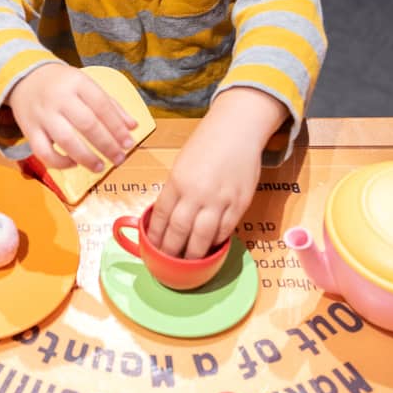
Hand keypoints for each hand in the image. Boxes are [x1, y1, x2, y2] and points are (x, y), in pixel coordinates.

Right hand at [6, 64, 136, 170]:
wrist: (23, 78)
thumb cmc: (61, 84)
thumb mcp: (86, 85)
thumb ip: (110, 105)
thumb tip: (132, 127)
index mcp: (77, 83)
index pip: (102, 106)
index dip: (117, 127)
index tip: (128, 143)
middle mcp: (60, 98)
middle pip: (87, 124)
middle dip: (106, 145)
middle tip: (119, 159)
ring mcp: (43, 114)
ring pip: (65, 140)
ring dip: (86, 157)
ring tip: (100, 167)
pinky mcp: (29, 129)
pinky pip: (43, 151)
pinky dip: (59, 162)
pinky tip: (73, 164)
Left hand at [148, 126, 259, 258]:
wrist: (237, 129)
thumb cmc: (207, 144)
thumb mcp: (182, 165)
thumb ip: (176, 191)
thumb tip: (169, 218)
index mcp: (177, 181)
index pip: (161, 216)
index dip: (156, 236)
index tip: (153, 248)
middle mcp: (197, 193)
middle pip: (179, 231)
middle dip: (171, 251)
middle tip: (168, 263)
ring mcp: (220, 199)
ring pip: (203, 237)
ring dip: (194, 254)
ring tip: (189, 263)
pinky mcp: (239, 203)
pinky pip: (225, 229)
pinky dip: (216, 241)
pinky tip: (211, 246)